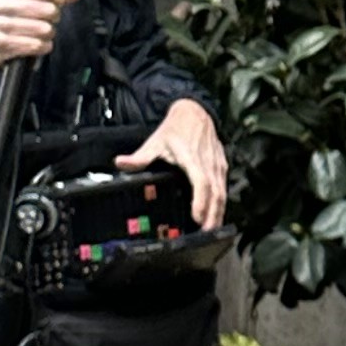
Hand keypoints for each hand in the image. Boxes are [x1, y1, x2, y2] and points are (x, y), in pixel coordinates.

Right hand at [0, 0, 77, 69]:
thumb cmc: (13, 17)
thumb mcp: (29, 0)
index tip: (61, 0)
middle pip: (34, 7)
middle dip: (51, 13)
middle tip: (55, 18)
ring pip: (29, 26)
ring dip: (45, 30)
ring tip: (49, 31)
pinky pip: (21, 44)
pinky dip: (36, 45)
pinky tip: (44, 45)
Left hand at [118, 95, 229, 234]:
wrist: (195, 112)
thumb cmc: (177, 128)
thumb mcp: (155, 141)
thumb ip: (140, 157)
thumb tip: (121, 163)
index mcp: (191, 158)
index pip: (200, 182)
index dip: (200, 201)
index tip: (196, 217)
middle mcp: (208, 163)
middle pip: (216, 193)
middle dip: (212, 214)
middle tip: (206, 233)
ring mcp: (217, 165)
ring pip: (222, 192)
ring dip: (219, 212)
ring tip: (212, 229)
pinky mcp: (221, 166)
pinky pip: (224, 187)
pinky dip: (221, 203)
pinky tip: (216, 214)